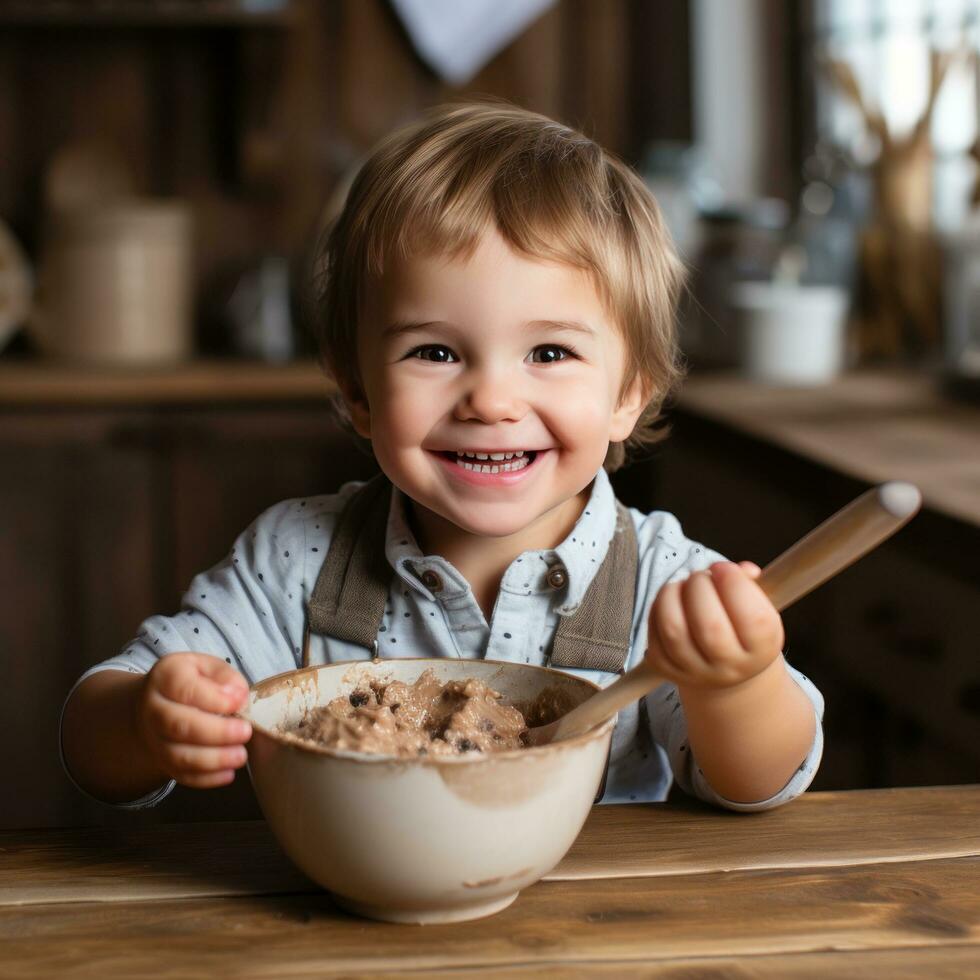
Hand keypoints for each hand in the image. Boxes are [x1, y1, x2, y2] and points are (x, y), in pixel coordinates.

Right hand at [136, 652, 251, 788]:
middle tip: (245, 732)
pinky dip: (205, 778)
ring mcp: (154, 738)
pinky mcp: (161, 761)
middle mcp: (153, 708)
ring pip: (177, 755)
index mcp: (166, 677)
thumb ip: (225, 677)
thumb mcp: (208, 667)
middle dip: (216, 732)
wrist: (158, 703)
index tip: (239, 703)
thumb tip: (239, 696)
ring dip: (213, 760)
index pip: (185, 689)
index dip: (214, 699)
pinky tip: (228, 774)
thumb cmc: (193, 681)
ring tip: (240, 756)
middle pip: (178, 725)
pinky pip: (180, 775)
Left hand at [646, 561, 783, 691]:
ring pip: (674, 630)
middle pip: (709, 625)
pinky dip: (657, 609)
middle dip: (699, 586)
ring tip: (682, 585)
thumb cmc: (742, 627)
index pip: (754, 619)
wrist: (724, 669)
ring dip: (672, 594)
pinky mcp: (666, 670)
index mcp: (762, 650)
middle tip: (700, 576)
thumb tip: (743, 570)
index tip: (722, 567)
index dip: (735, 584)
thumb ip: (750, 584)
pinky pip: (654, 637)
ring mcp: (695, 672)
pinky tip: (669, 601)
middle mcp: (730, 667)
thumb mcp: (758, 607)